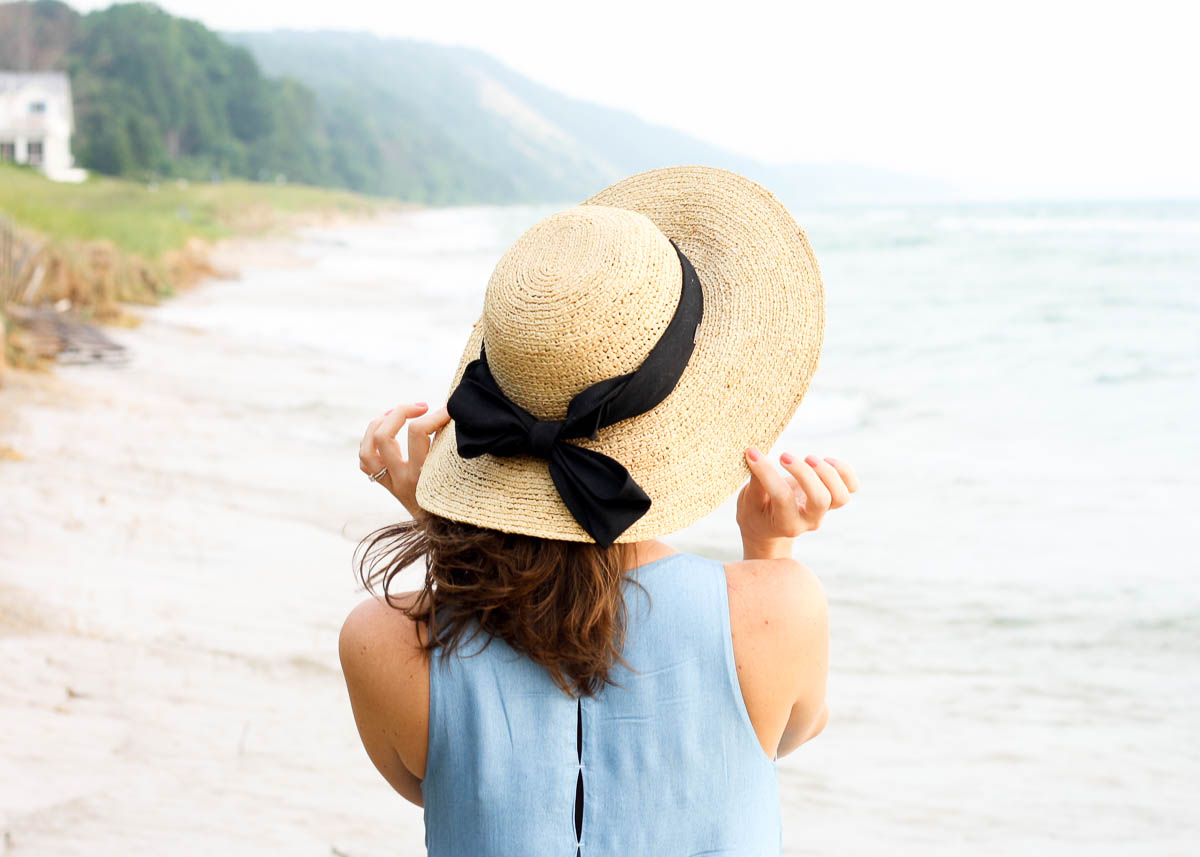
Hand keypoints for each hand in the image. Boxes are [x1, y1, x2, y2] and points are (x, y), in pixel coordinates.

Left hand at [358, 401, 451, 519]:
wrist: (447, 537)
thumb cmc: (461, 506)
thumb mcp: (462, 479)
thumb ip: (455, 450)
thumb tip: (455, 418)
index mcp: (422, 476)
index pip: (418, 432)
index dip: (435, 414)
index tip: (449, 410)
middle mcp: (402, 480)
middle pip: (384, 436)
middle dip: (401, 412)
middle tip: (423, 406)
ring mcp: (391, 484)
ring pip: (368, 449)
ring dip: (378, 424)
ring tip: (397, 413)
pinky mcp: (387, 486)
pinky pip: (367, 462)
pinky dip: (372, 443)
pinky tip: (387, 432)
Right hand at [737, 449, 859, 557]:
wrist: (769, 525)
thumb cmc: (756, 512)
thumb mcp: (749, 501)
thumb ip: (755, 483)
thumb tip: (756, 456)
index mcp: (786, 524)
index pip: (782, 498)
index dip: (767, 473)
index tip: (753, 455)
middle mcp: (809, 520)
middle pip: (820, 499)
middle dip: (805, 473)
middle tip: (784, 456)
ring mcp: (824, 511)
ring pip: (841, 497)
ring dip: (828, 473)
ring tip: (808, 457)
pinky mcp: (832, 499)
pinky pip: (851, 487)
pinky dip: (844, 471)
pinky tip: (825, 460)